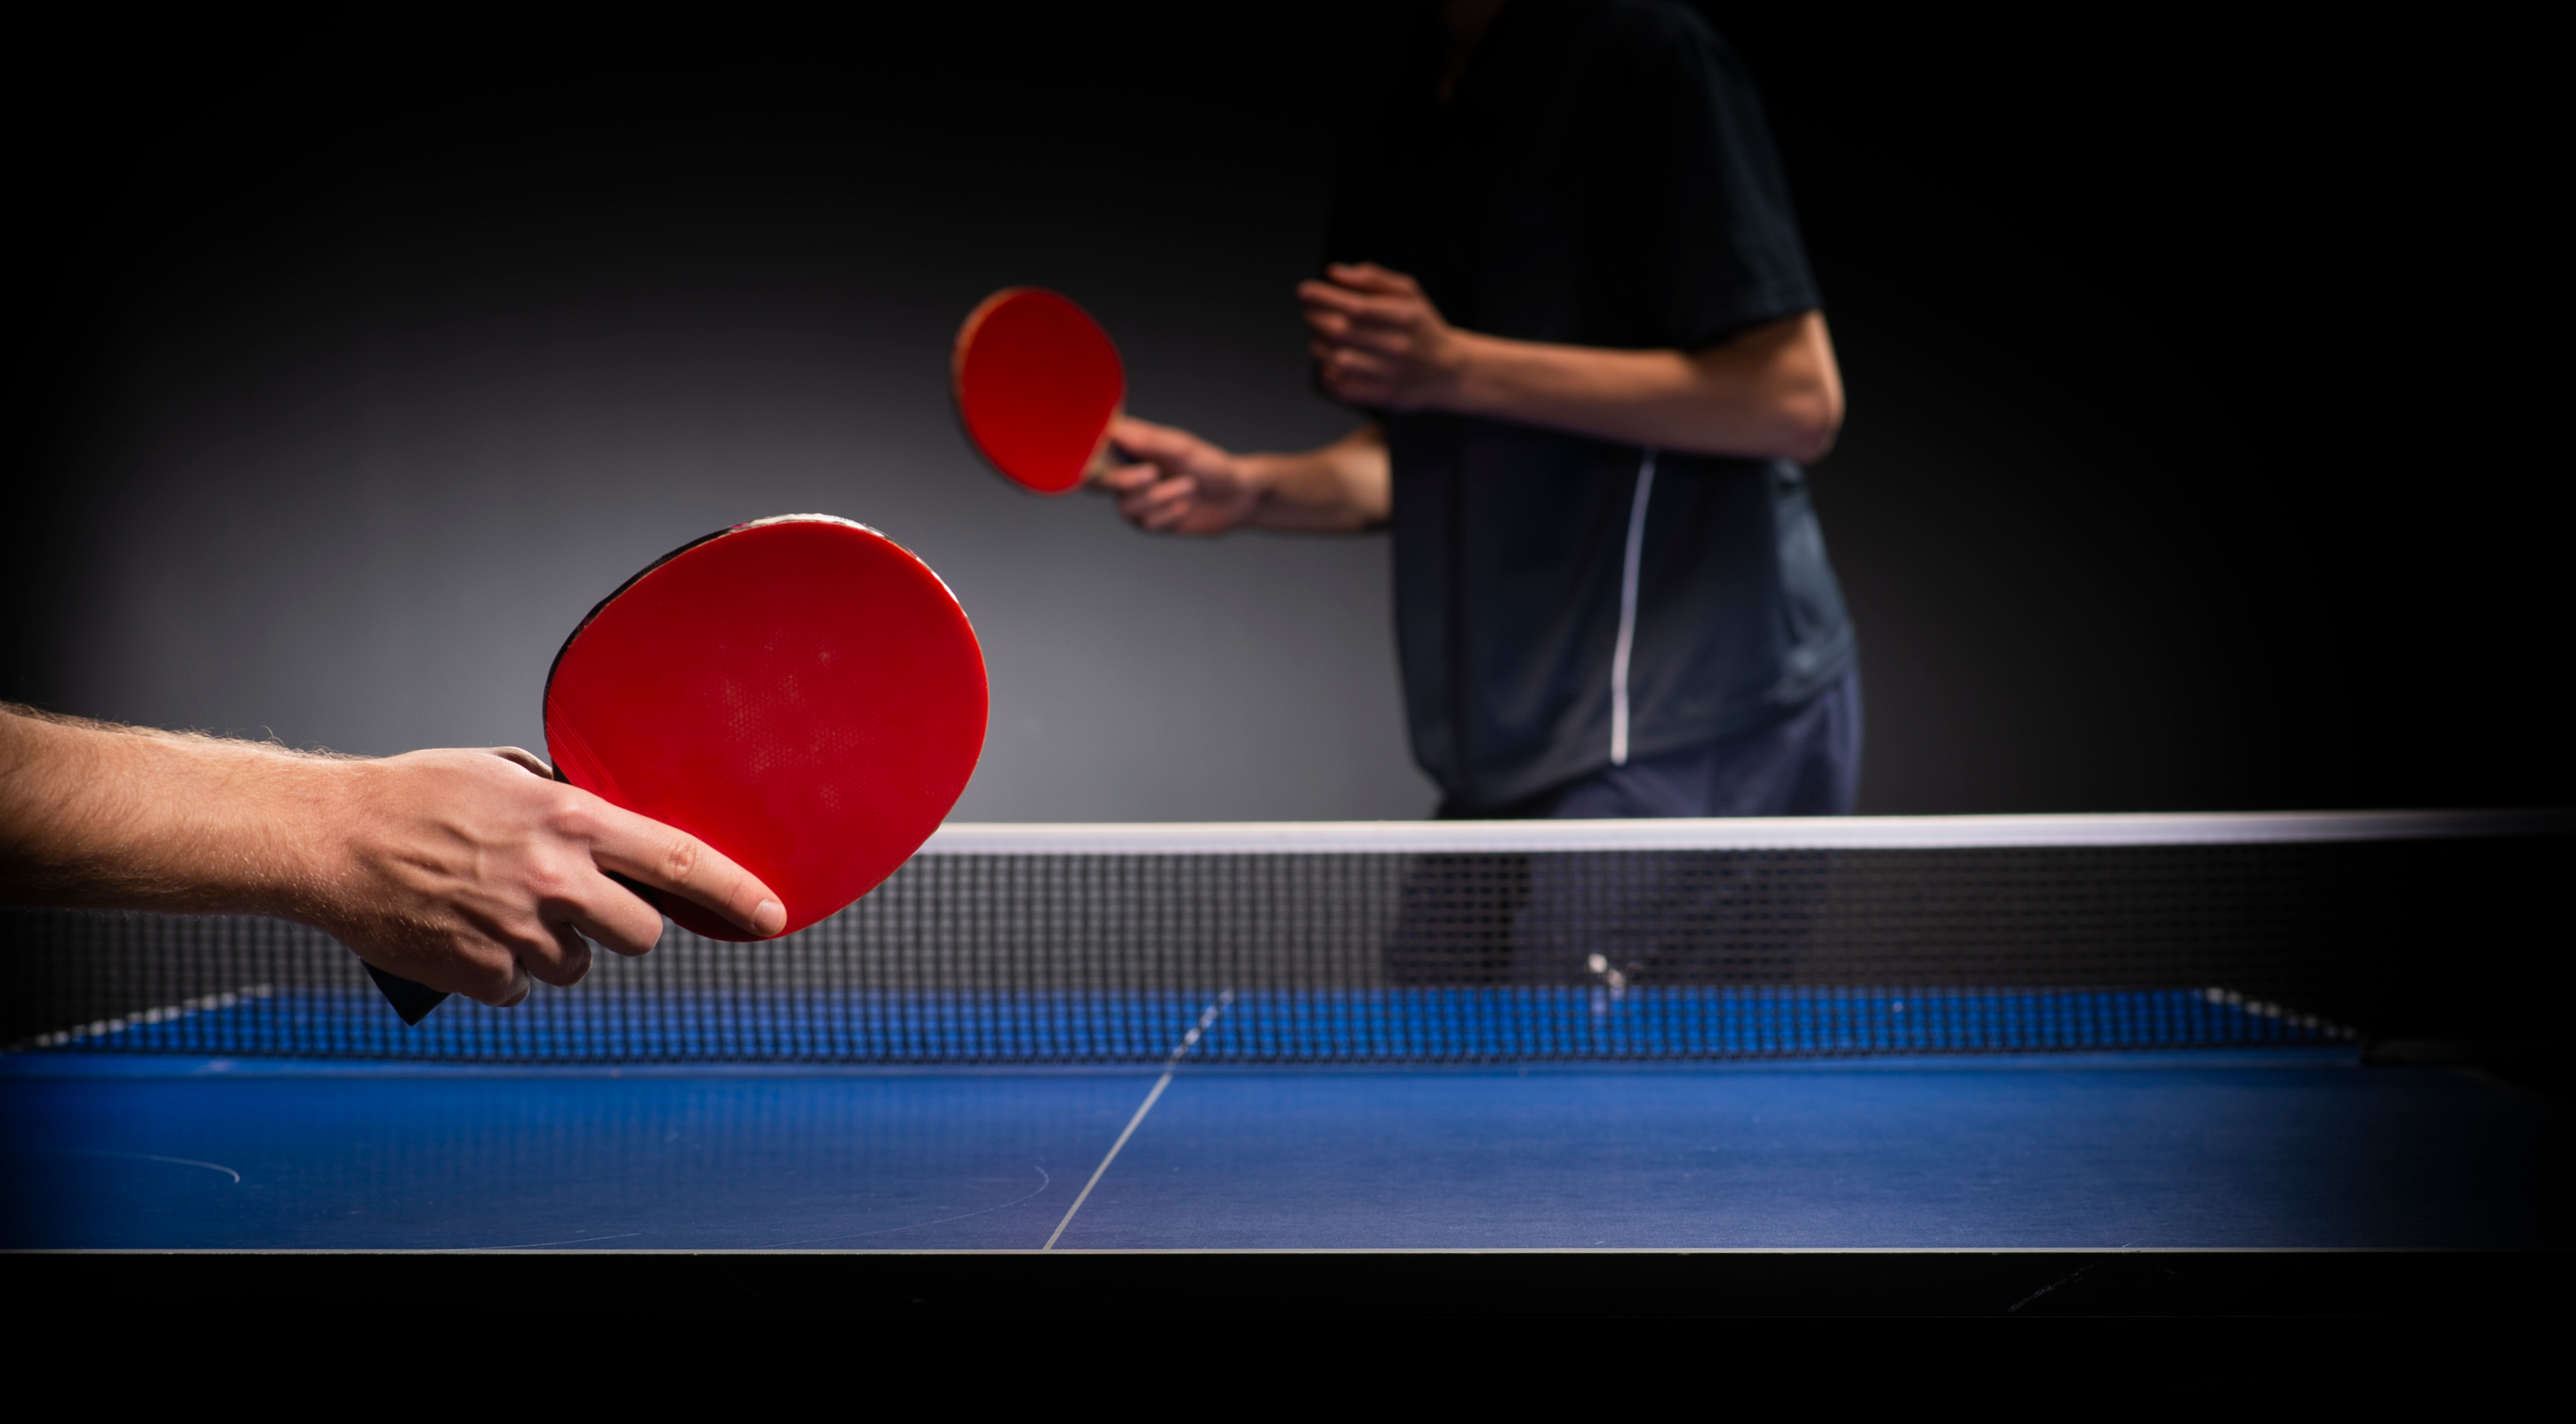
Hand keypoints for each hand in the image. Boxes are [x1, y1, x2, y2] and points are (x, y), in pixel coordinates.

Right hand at [304, 747, 784, 1006]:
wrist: (329, 839)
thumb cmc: (414, 796)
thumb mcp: (502, 773)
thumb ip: (564, 801)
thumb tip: (607, 821)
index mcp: (570, 821)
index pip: (679, 861)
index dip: (737, 892)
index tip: (774, 915)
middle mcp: (556, 879)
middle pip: (642, 933)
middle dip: (623, 926)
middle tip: (581, 905)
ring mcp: (520, 931)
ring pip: (577, 965)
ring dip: (552, 947)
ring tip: (497, 906)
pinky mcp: (482, 972)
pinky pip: (521, 988)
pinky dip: (501, 969)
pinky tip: (466, 931)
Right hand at [1097, 415, 1267, 534]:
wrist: (1237, 498)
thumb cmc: (1210, 465)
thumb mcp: (1181, 448)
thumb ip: (1146, 440)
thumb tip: (1111, 429)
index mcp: (1129, 447)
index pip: (1093, 449)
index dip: (1087, 454)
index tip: (1098, 457)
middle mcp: (1126, 472)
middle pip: (1097, 482)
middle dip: (1124, 481)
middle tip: (1152, 474)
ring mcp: (1135, 499)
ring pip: (1126, 507)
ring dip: (1162, 497)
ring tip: (1190, 486)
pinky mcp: (1148, 521)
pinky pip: (1147, 523)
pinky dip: (1171, 513)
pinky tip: (1187, 505)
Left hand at [1299, 262, 1471, 408]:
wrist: (1449, 370)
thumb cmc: (1422, 327)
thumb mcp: (1409, 293)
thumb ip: (1373, 277)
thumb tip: (1335, 272)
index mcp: (1405, 316)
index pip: (1356, 305)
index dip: (1324, 297)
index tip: (1304, 291)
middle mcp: (1399, 346)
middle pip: (1341, 331)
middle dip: (1314, 318)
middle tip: (1309, 313)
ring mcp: (1391, 374)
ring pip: (1336, 359)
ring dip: (1317, 345)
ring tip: (1319, 337)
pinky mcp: (1383, 396)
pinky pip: (1341, 387)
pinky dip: (1326, 374)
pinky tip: (1328, 362)